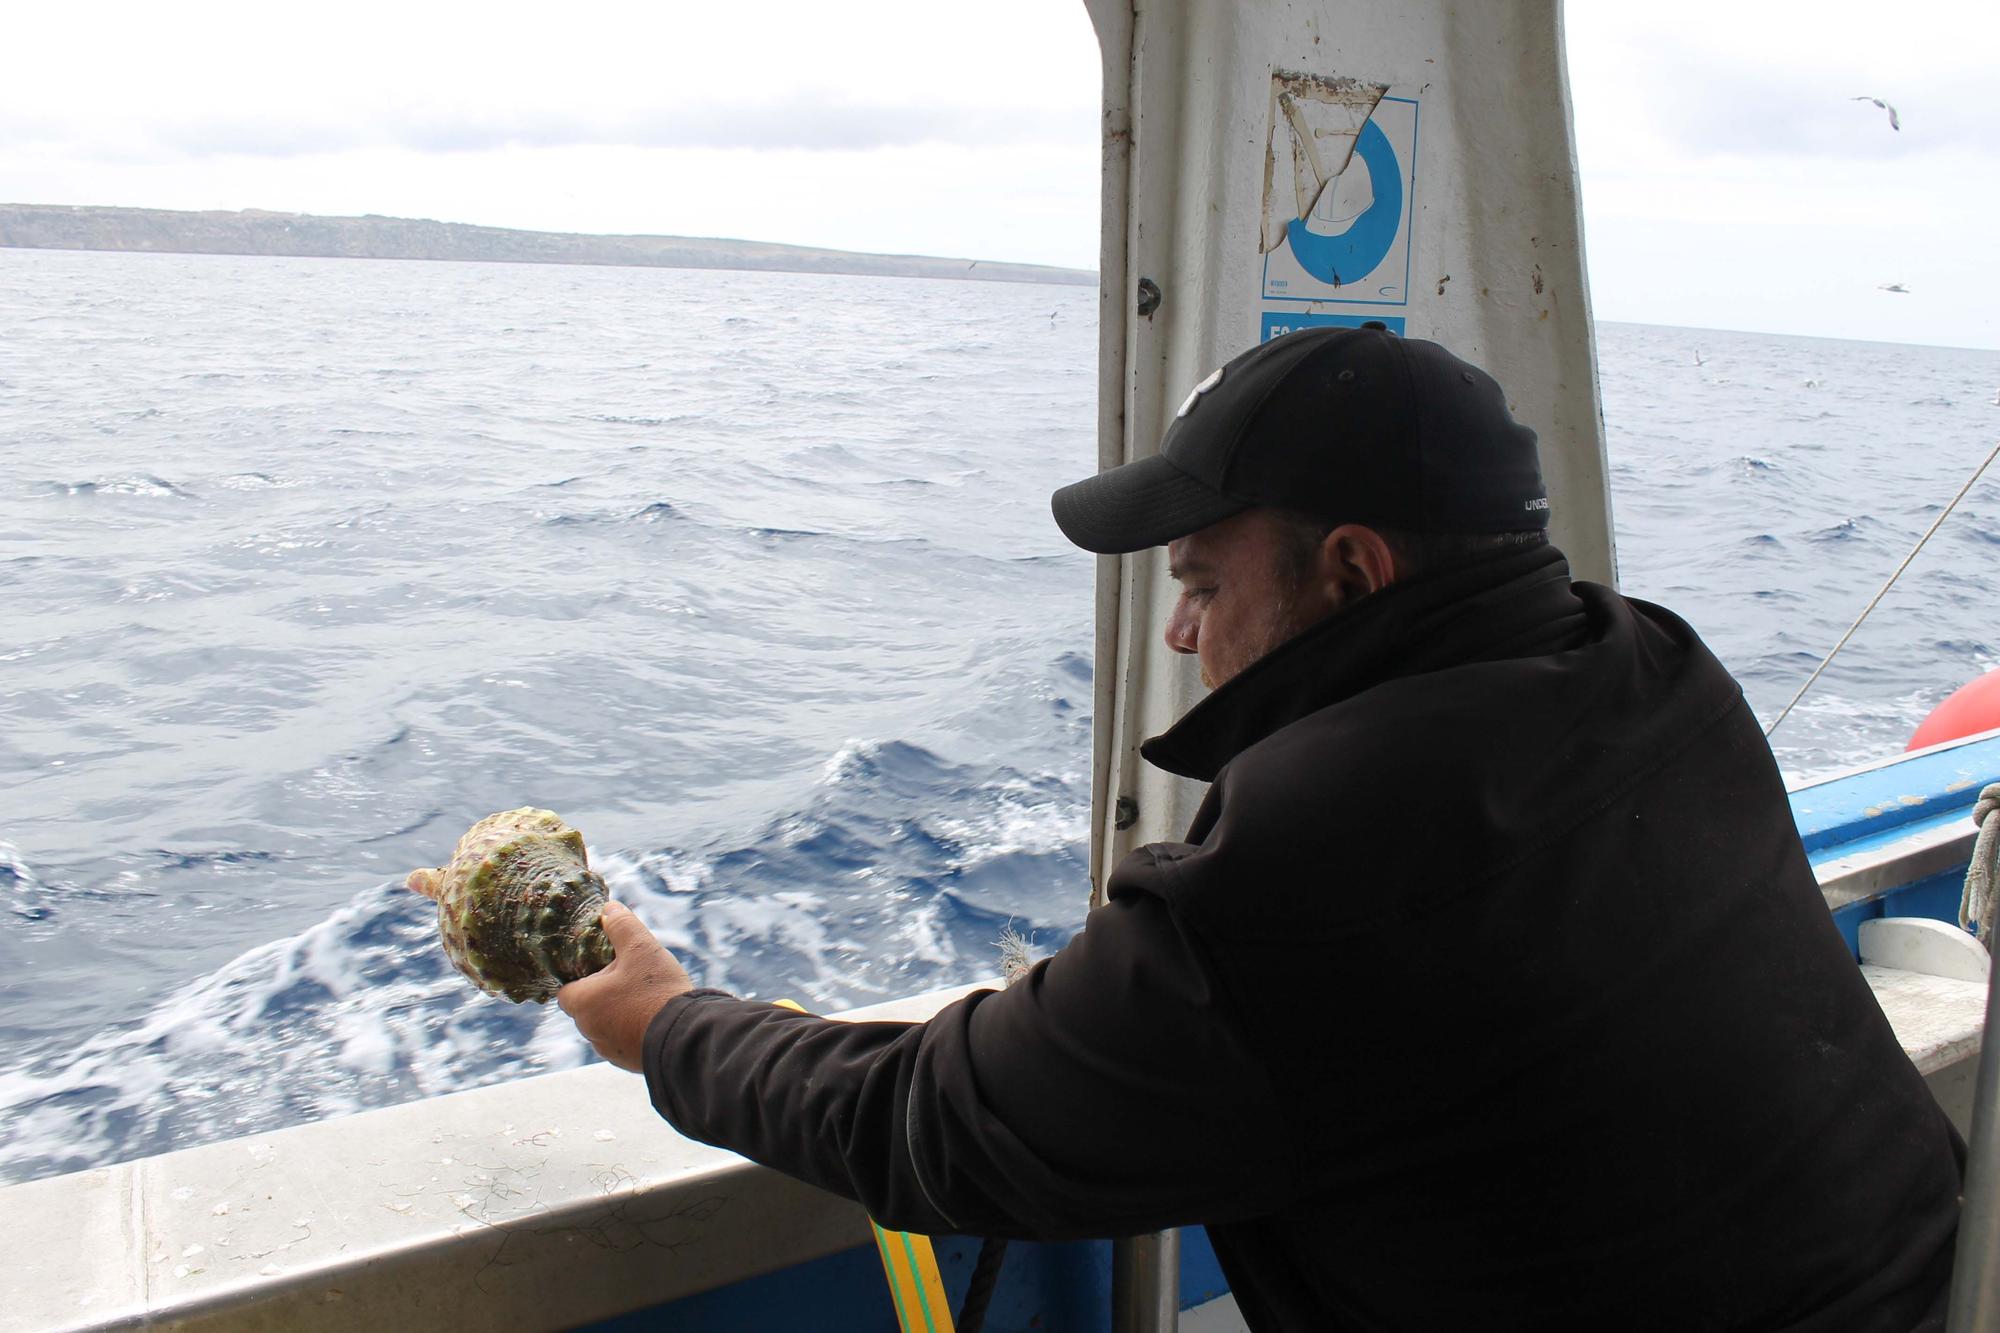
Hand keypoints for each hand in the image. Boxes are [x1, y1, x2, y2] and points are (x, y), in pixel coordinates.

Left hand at [557, 901, 693, 1071]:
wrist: (685, 1038)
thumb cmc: (656, 991)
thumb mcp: (640, 947)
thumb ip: (621, 925)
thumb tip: (608, 908)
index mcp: (583, 1003)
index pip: (567, 990)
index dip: (584, 977)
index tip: (606, 969)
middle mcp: (589, 1030)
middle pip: (588, 1007)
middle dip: (605, 993)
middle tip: (634, 979)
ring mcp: (609, 1050)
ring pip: (606, 1025)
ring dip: (620, 1013)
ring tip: (648, 999)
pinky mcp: (629, 1063)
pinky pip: (624, 1041)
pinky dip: (635, 1030)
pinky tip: (656, 1019)